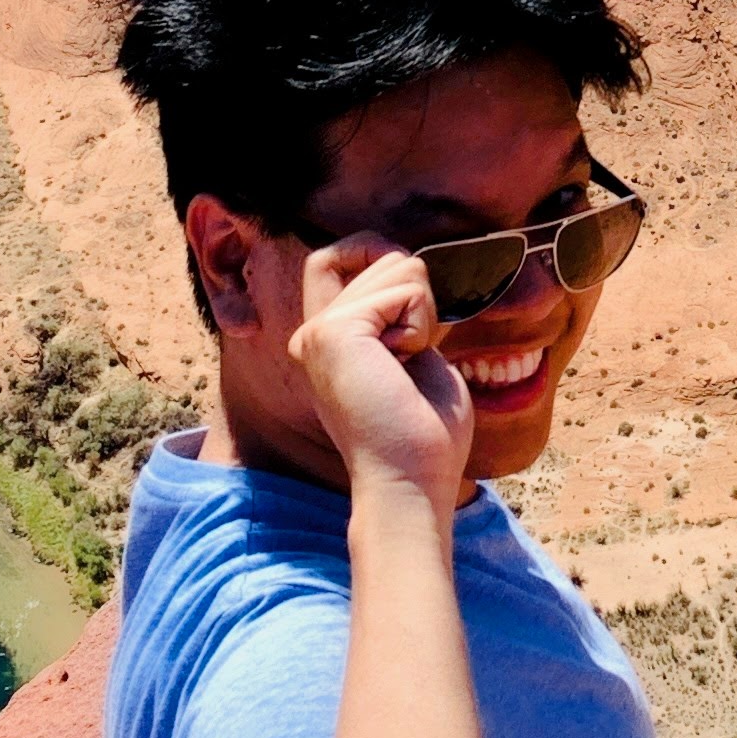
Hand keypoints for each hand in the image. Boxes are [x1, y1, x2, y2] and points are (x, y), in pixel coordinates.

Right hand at [289, 233, 473, 506]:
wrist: (412, 482)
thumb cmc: (424, 434)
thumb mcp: (413, 357)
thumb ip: (401, 312)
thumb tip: (411, 265)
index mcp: (327, 341)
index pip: (333, 257)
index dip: (376, 255)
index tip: (409, 306)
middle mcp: (312, 332)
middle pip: (381, 255)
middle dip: (419, 298)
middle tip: (409, 360)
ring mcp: (318, 331)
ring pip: (398, 265)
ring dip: (423, 314)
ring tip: (405, 367)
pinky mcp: (334, 331)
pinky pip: (404, 289)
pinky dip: (420, 324)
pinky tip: (404, 366)